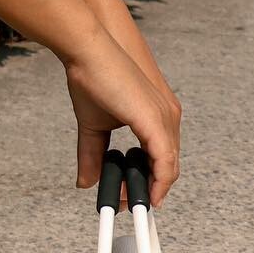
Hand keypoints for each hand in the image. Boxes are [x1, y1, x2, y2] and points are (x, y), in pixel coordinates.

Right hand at [65, 28, 181, 209]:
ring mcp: (166, 119)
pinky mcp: (156, 121)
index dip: (150, 179)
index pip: (163, 156)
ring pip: (169, 167)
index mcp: (159, 115)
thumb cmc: (92, 77)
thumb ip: (92, 154)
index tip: (130, 193)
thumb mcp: (93, 125)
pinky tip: (148, 196)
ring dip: (151, 190)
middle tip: (126, 203)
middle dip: (149, 189)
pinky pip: (165, 162)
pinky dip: (158, 183)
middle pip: (169, 165)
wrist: (88, 49)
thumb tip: (84, 182)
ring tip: (129, 202)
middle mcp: (169, 117)